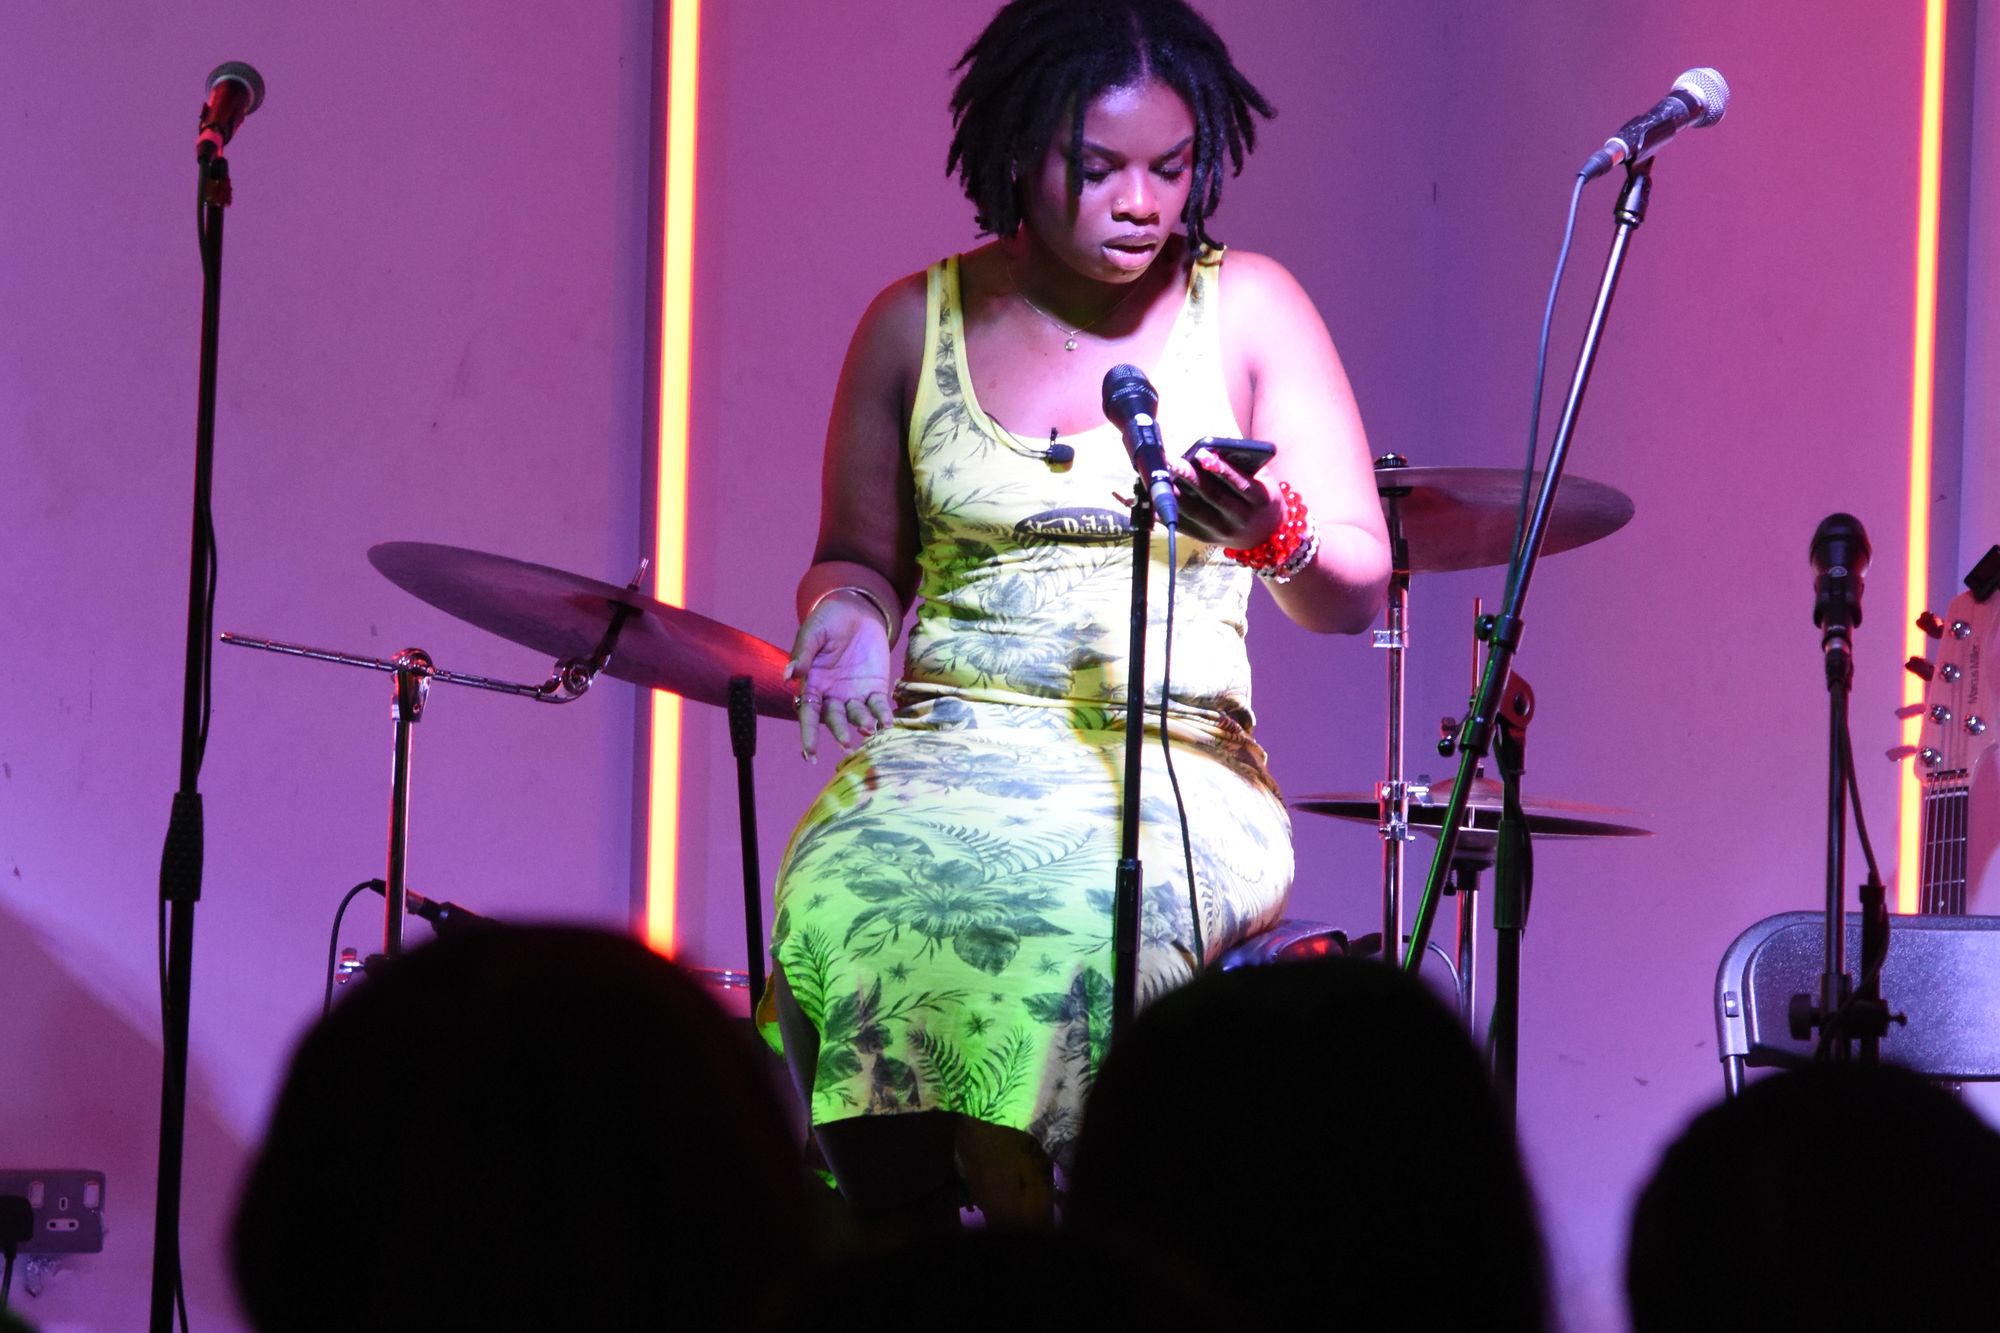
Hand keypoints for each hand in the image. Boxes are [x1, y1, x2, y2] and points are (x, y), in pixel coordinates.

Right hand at [786, 591, 894, 760]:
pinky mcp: (875, 688)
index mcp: (812, 685)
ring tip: (869, 728)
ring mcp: (854, 694)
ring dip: (862, 724)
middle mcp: (832, 695)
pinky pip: (879, 706)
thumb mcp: (813, 632)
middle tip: (846, 742)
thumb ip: (803, 654)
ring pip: (857, 715)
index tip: (810, 754)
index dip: (808, 734)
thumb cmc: (828, 621)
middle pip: (834, 719)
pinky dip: (883, 715)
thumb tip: (788, 676)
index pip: (807, 714)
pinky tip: (887, 722)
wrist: (857, 611)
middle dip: (839, 732)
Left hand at [1167, 447, 1283, 547]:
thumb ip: (1242, 463)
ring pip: (1197, 512)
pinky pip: (1185, 525)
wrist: (1265, 532)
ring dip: (1177, 494)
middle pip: (1214, 497)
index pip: (1240, 483)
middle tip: (1174, 461)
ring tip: (1163, 477)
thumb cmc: (1260, 495)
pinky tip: (1157, 498)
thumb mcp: (1262, 478)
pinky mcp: (1208, 538)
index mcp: (1260, 499)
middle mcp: (1242, 518)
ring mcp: (1224, 531)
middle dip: (1192, 478)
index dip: (1221, 469)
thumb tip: (1211, 447)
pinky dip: (1170, 513)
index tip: (1202, 454)